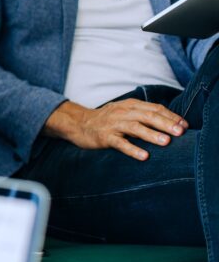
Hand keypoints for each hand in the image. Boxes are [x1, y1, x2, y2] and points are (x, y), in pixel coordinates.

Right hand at [44, 99, 189, 160]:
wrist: (78, 123)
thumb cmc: (106, 119)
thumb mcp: (125, 111)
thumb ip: (143, 113)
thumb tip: (170, 122)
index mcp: (130, 105)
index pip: (154, 108)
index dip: (170, 116)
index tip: (184, 125)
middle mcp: (122, 112)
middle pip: (147, 116)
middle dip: (165, 123)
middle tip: (180, 132)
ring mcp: (113, 124)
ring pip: (135, 127)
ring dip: (151, 134)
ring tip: (166, 141)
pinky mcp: (104, 137)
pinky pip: (120, 143)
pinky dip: (132, 149)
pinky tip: (144, 156)